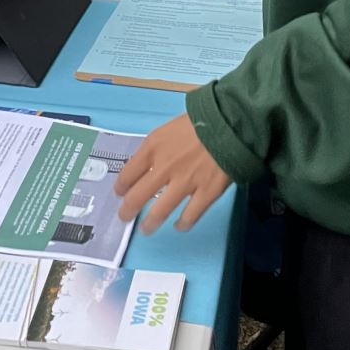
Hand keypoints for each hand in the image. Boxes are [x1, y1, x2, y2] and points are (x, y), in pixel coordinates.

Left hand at [114, 113, 231, 233]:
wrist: (230, 123)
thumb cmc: (198, 121)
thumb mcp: (168, 129)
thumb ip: (156, 148)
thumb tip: (147, 165)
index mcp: (153, 148)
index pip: (128, 173)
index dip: (121, 186)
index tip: (120, 193)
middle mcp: (164, 167)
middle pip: (138, 196)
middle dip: (128, 210)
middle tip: (125, 217)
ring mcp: (185, 182)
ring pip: (160, 212)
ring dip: (150, 223)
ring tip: (146, 229)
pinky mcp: (206, 193)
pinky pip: (190, 215)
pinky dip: (182, 224)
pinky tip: (179, 225)